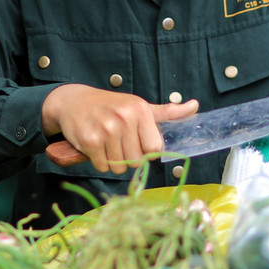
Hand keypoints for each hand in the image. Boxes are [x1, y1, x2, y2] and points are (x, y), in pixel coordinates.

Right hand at [41, 83, 198, 173]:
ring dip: (112, 161)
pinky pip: (103, 166)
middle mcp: (125, 118)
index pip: (154, 149)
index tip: (134, 140)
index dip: (144, 150)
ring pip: (120, 166)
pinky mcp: (90, 140)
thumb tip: (194, 106)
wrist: (73, 101)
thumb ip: (167, 112)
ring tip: (106, 143)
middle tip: (117, 141)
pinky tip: (95, 146)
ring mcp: (106, 129)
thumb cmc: (110, 105)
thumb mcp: (139, 106)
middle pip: (137, 161)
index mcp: (140, 111)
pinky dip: (99, 161)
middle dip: (127, 157)